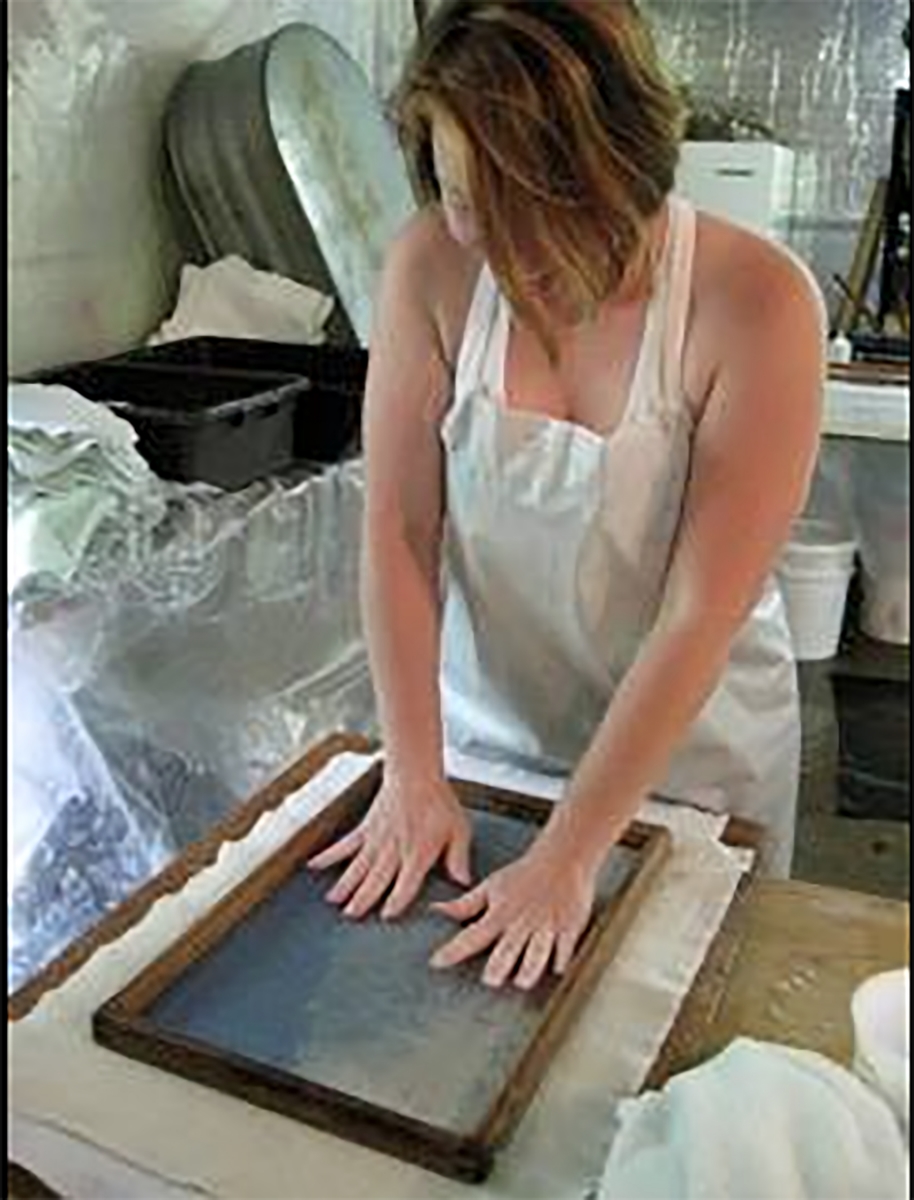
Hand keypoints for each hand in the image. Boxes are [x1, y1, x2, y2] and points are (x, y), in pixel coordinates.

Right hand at [307, 774, 471, 920]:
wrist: (416, 773)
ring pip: (358, 867)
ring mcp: (376, 839)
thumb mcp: (459, 830)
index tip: (386, 915)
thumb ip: (458, 858)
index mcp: (418, 853)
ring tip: (333, 901)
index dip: (397, 900)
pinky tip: (314, 865)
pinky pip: (345, 844)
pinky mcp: (365, 828)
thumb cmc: (439, 802)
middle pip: (377, 879)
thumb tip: (464, 882)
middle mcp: (394, 849)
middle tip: (350, 916)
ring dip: (345, 884)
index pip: (406, 883)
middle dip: (364, 899)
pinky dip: (329, 855)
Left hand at [429, 830, 597, 989]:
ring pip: (536, 955)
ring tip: (520, 982)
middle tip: (490, 980)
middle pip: (507, 951)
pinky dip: (559, 960)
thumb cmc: (523, 874)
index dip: (453, 950)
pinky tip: (554, 969)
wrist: (562, 857)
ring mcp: (546, 926)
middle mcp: (521, 922)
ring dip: (528, 971)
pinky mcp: (569, 927)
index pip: (471, 936)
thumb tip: (435, 910)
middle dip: (497, 968)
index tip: (436, 962)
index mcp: (501, 913)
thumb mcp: (492, 887)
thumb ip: (465, 905)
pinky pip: (564, 949)